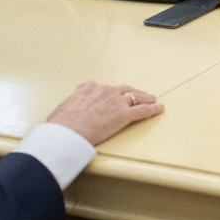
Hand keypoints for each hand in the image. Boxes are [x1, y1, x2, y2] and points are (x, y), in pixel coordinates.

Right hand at [46, 81, 163, 145]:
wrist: (66, 133)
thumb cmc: (59, 125)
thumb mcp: (62, 108)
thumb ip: (72, 105)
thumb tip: (68, 111)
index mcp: (89, 87)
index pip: (103, 88)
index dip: (111, 93)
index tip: (114, 95)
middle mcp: (105, 90)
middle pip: (124, 89)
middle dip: (132, 92)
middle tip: (139, 94)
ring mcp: (116, 101)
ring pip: (136, 97)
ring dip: (145, 98)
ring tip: (152, 99)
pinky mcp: (124, 114)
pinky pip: (142, 110)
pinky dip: (153, 109)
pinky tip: (160, 108)